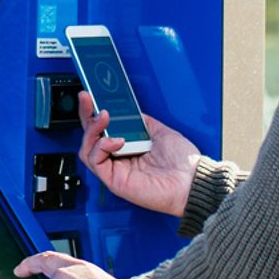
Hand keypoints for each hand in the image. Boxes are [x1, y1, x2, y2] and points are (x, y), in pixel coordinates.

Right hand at [78, 92, 199, 218]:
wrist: (192, 179)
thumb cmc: (182, 162)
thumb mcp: (160, 131)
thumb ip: (142, 122)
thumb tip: (128, 110)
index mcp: (128, 148)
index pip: (103, 130)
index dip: (93, 114)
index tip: (90, 97)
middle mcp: (119, 159)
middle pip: (90, 138)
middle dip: (86, 116)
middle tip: (88, 100)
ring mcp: (116, 170)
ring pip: (87, 149)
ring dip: (92, 130)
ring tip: (103, 118)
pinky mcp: (115, 181)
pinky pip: (96, 161)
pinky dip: (101, 147)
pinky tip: (117, 140)